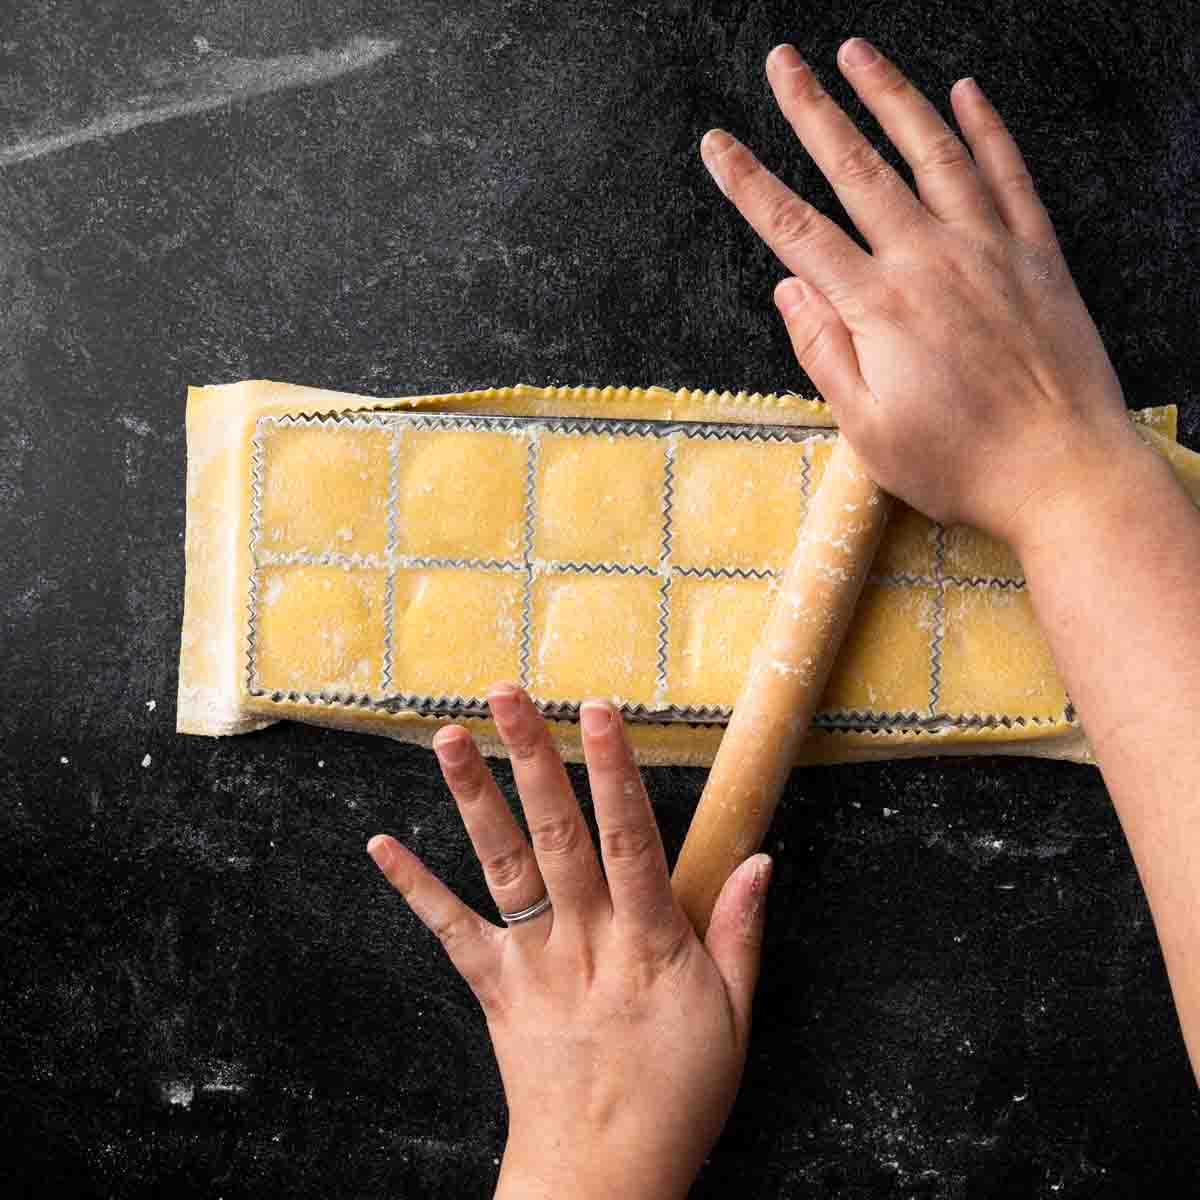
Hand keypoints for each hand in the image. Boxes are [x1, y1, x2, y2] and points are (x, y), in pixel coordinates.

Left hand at [367, 684, 771, 1199]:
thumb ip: (740, 933)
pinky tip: (382, 844)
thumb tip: (759, 860)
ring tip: (450, 736)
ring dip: (474, 797)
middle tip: (509, 692)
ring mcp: (531, 960)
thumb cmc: (675, 1097)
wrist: (600, 1178)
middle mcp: (583, 938)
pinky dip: (414, 886)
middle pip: (555, 832)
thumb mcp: (733, 1019)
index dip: (615, 770)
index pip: (631, 836)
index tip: (600, 710)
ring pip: (502, 864)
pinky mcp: (494, 987)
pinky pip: (450, 931)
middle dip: (534, 756)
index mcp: (647, 940)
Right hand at [701, 38, 1140, 547]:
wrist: (1062, 472)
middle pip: (857, 170)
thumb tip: (789, 289)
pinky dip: (985, 127)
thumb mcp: (867, 429)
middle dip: (812, 111)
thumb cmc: (960, 464)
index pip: (796, 231)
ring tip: (857, 53)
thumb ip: (824, 352)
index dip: (750, 184)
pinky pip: (1008, 173)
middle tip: (782, 61)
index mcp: (878, 309)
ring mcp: (987, 249)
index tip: (718, 144)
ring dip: (891, 96)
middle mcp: (929, 262)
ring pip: (931, 152)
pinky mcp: (1036, 254)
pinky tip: (965, 91)